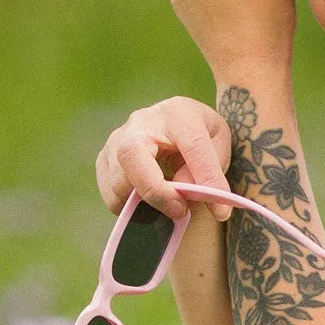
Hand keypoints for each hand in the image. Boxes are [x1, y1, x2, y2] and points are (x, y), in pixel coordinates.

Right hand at [96, 96, 233, 221]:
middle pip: (132, 155)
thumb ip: (210, 168)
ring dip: (143, 203)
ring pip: (117, 178)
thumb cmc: (201, 134)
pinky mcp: (105, 156)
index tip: (219, 209)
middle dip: (156, 191)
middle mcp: (141, 121)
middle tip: (180, 211)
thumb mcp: (218, 144)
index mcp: (178, 113)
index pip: (192, 145)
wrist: (177, 122)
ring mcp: (117, 138)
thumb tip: (183, 191)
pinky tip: (149, 205)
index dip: (205, 178)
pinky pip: (109, 190)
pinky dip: (128, 206)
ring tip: (169, 207)